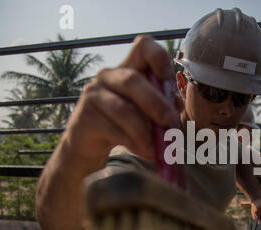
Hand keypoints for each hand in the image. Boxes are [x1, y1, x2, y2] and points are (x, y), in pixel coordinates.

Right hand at [62, 35, 183, 164]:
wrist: (87, 145)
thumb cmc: (123, 124)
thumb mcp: (147, 113)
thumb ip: (164, 106)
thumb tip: (177, 107)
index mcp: (128, 68)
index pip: (143, 46)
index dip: (159, 58)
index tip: (169, 79)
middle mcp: (108, 76)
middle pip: (132, 80)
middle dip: (155, 103)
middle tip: (170, 122)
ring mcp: (93, 94)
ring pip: (123, 109)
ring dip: (145, 130)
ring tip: (157, 147)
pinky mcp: (84, 117)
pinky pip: (114, 130)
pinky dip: (134, 143)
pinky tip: (145, 152)